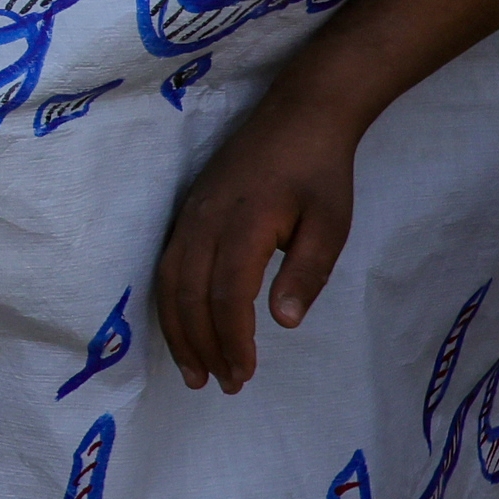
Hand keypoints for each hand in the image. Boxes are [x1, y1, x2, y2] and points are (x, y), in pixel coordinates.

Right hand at [151, 83, 371, 392]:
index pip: (227, 295)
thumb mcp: (330, 224)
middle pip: (188, 295)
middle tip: (220, 385)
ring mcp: (191, 215)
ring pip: (169, 282)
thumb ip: (305, 273)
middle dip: (201, 345)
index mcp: (245, 224)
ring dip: (178, 330)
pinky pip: (168, 265)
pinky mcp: (188, 212)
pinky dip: (170, 303)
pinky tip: (183, 325)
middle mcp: (206, 221)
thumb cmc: (321, 172)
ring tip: (193, 370)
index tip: (243, 375)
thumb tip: (282, 323)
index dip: (231, 340)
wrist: (299, 113)